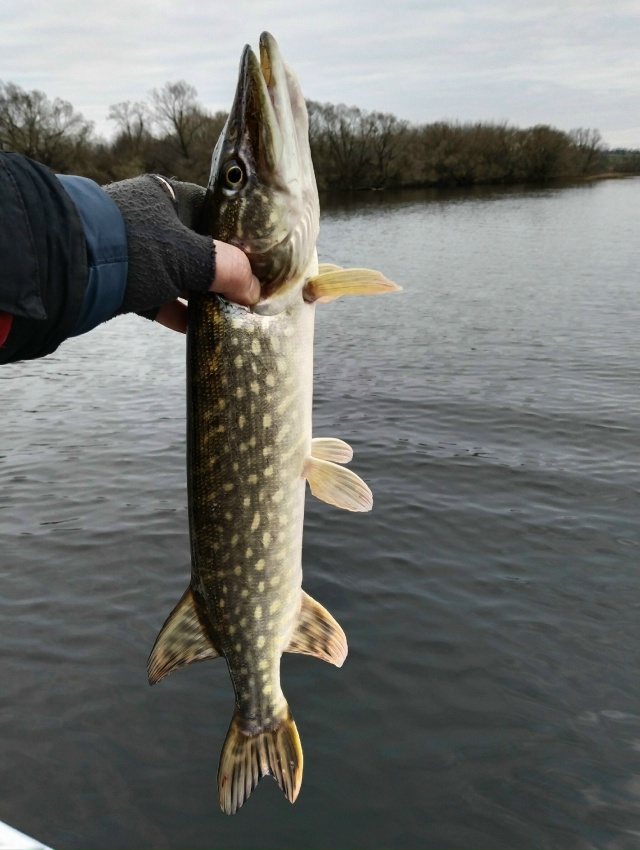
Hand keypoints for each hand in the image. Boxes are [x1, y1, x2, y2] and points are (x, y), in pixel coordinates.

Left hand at [103, 176, 259, 331]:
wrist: (69, 270)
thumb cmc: (133, 248)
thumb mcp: (188, 256)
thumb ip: (227, 269)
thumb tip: (254, 289)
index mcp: (167, 198)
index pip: (212, 212)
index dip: (237, 236)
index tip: (258, 259)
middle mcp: (150, 221)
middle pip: (197, 248)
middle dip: (221, 272)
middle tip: (248, 291)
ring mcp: (135, 253)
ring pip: (178, 275)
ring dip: (201, 295)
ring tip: (230, 312)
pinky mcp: (123, 282)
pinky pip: (158, 298)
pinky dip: (177, 312)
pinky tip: (198, 328)